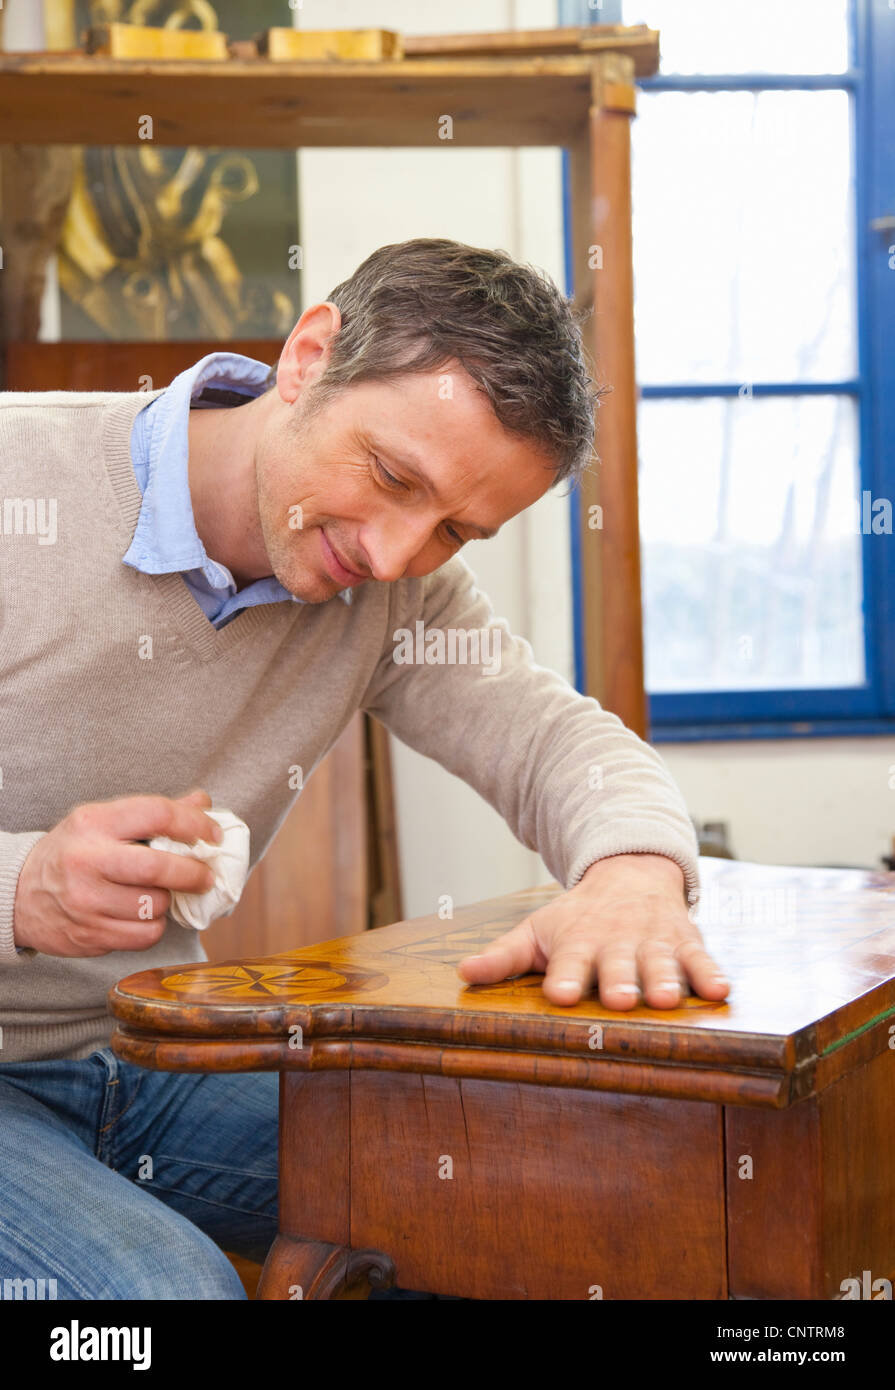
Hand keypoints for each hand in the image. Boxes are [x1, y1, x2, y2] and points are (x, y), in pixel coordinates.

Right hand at [12, 789, 222, 957]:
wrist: (19, 895)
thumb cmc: (72, 854)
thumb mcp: (103, 821)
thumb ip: (154, 813)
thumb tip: (202, 803)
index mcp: (94, 823)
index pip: (157, 814)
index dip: (194, 824)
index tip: (213, 834)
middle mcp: (88, 860)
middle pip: (158, 868)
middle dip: (193, 872)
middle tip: (205, 875)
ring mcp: (86, 901)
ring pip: (155, 905)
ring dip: (167, 901)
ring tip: (158, 894)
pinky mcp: (89, 935)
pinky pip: (144, 935)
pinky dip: (153, 926)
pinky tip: (142, 915)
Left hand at [457, 853, 729, 1009]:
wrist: (630, 872)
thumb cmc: (577, 917)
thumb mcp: (537, 931)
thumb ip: (504, 956)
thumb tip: (463, 974)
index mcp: (577, 942)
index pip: (568, 961)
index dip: (564, 976)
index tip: (558, 994)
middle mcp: (616, 942)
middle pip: (618, 964)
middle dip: (620, 980)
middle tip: (620, 999)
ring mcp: (653, 941)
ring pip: (660, 962)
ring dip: (664, 979)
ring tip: (668, 999)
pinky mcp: (686, 942)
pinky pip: (701, 959)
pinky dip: (711, 974)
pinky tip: (721, 991)